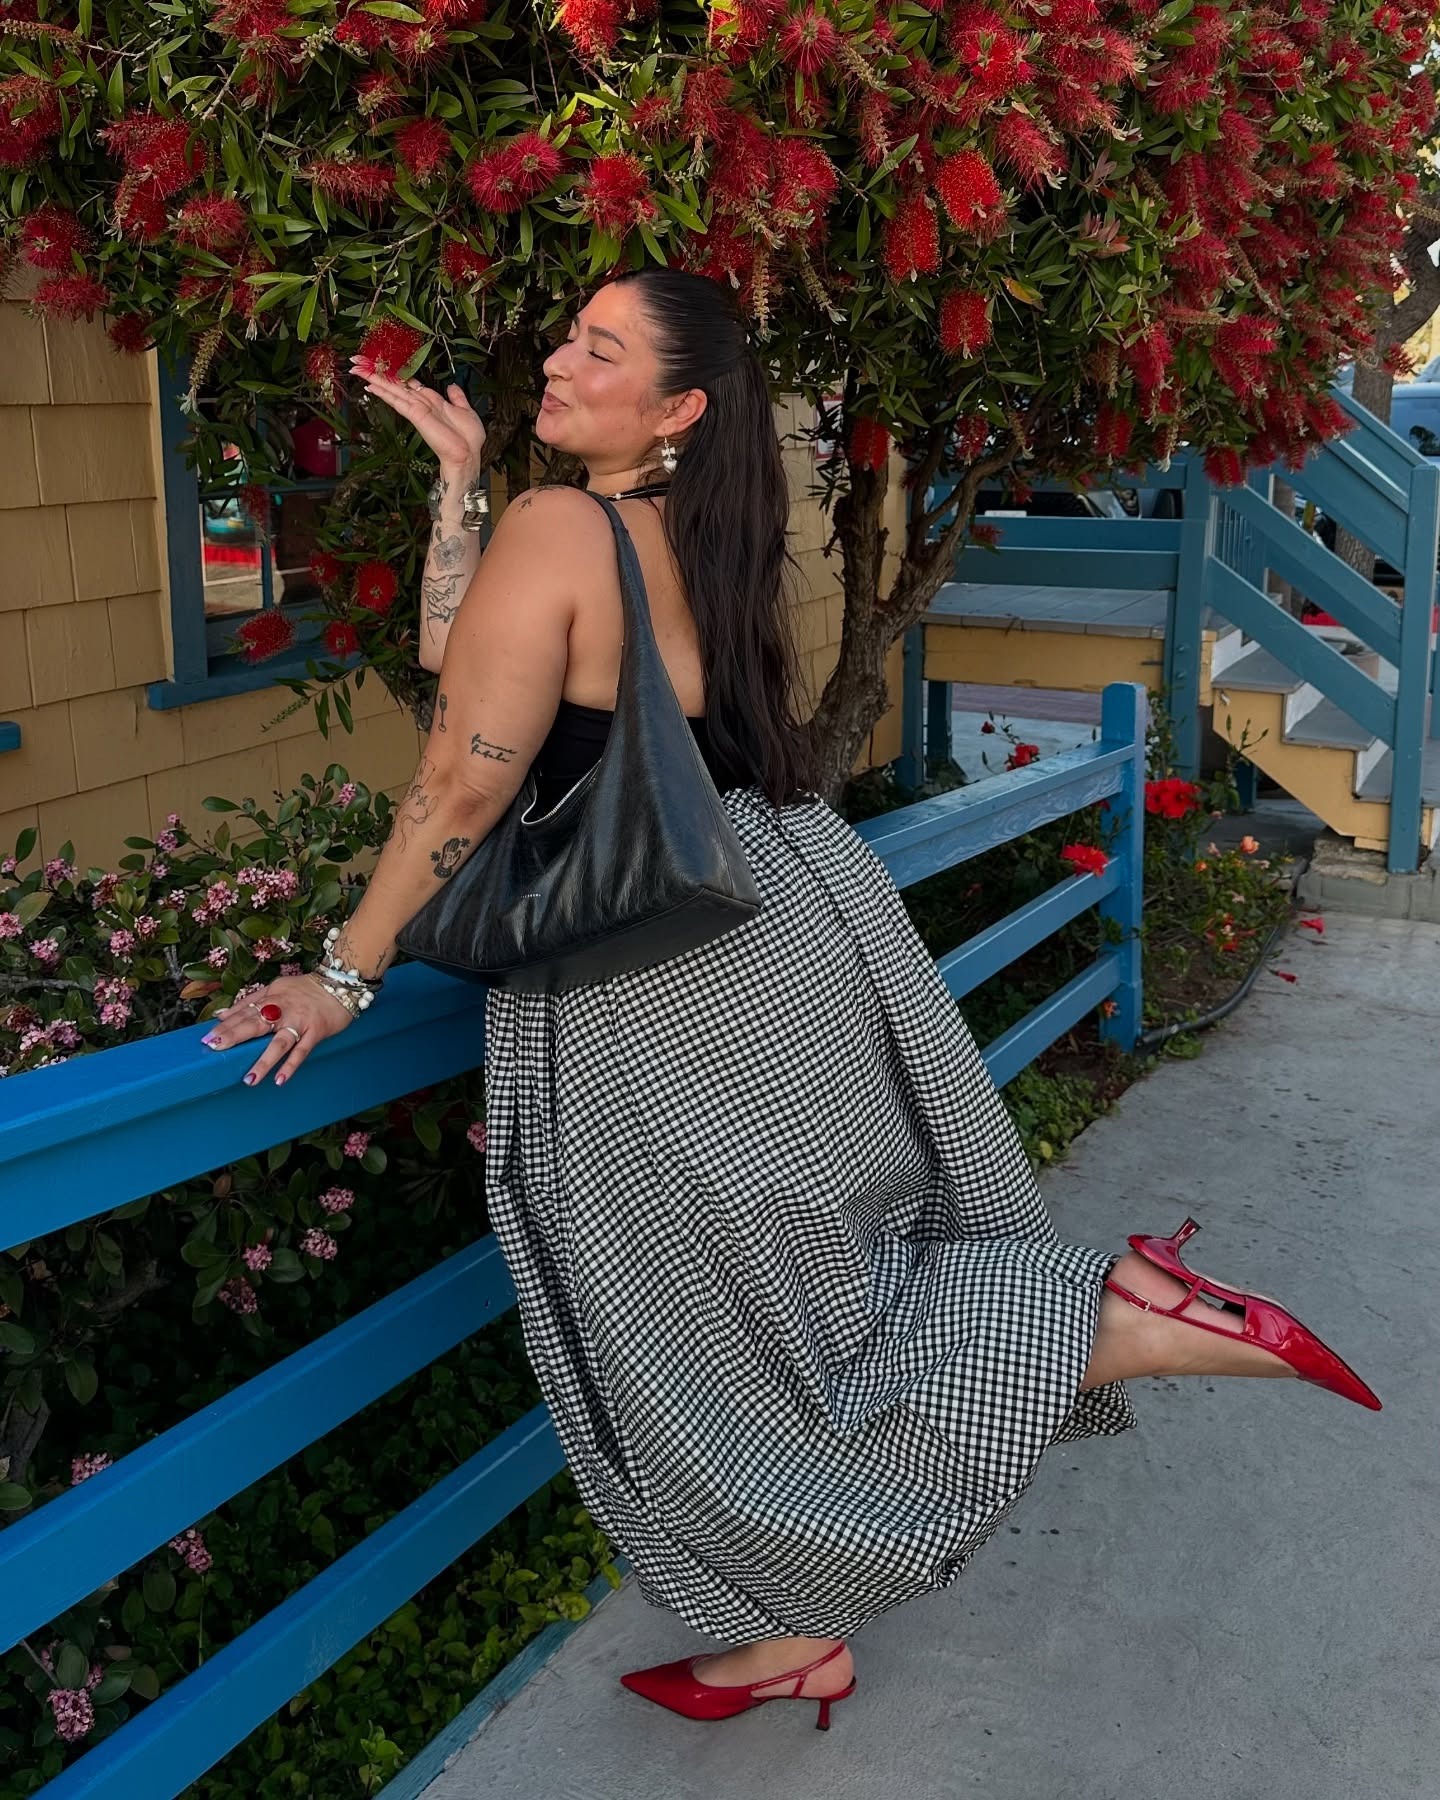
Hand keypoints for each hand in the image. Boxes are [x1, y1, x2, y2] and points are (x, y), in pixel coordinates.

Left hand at [200, 974, 358, 1087]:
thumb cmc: (307, 989)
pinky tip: (280, 1079)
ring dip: (263, 1061)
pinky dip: (291, 1065)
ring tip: (249, 1079)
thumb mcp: (276, 988)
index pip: (244, 1011)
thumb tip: (223, 1014)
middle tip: (215, 1048)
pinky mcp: (316, 1032)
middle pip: (256, 1023)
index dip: (226, 1024)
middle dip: (234, 1036)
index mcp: (271, 997)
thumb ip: (251, 1000)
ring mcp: (300, 1021)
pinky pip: (302, 1051)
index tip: (207, 1037)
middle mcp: (283, 1009)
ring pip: (279, 1043)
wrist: (342, 984)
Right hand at [350, 355, 486, 474]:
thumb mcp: (465, 410)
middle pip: (395, 384)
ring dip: (374, 379)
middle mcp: (421, 403)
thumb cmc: (468, 438)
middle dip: (376, 373)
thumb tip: (451, 386)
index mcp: (432, 400)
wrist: (468, 455)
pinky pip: (397, 401)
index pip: (408, 383)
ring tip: (356, 369)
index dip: (395, 373)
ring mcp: (417, 409)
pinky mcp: (416, 416)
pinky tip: (370, 386)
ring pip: (392, 390)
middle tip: (357, 362)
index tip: (381, 364)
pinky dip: (384, 393)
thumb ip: (457, 397)